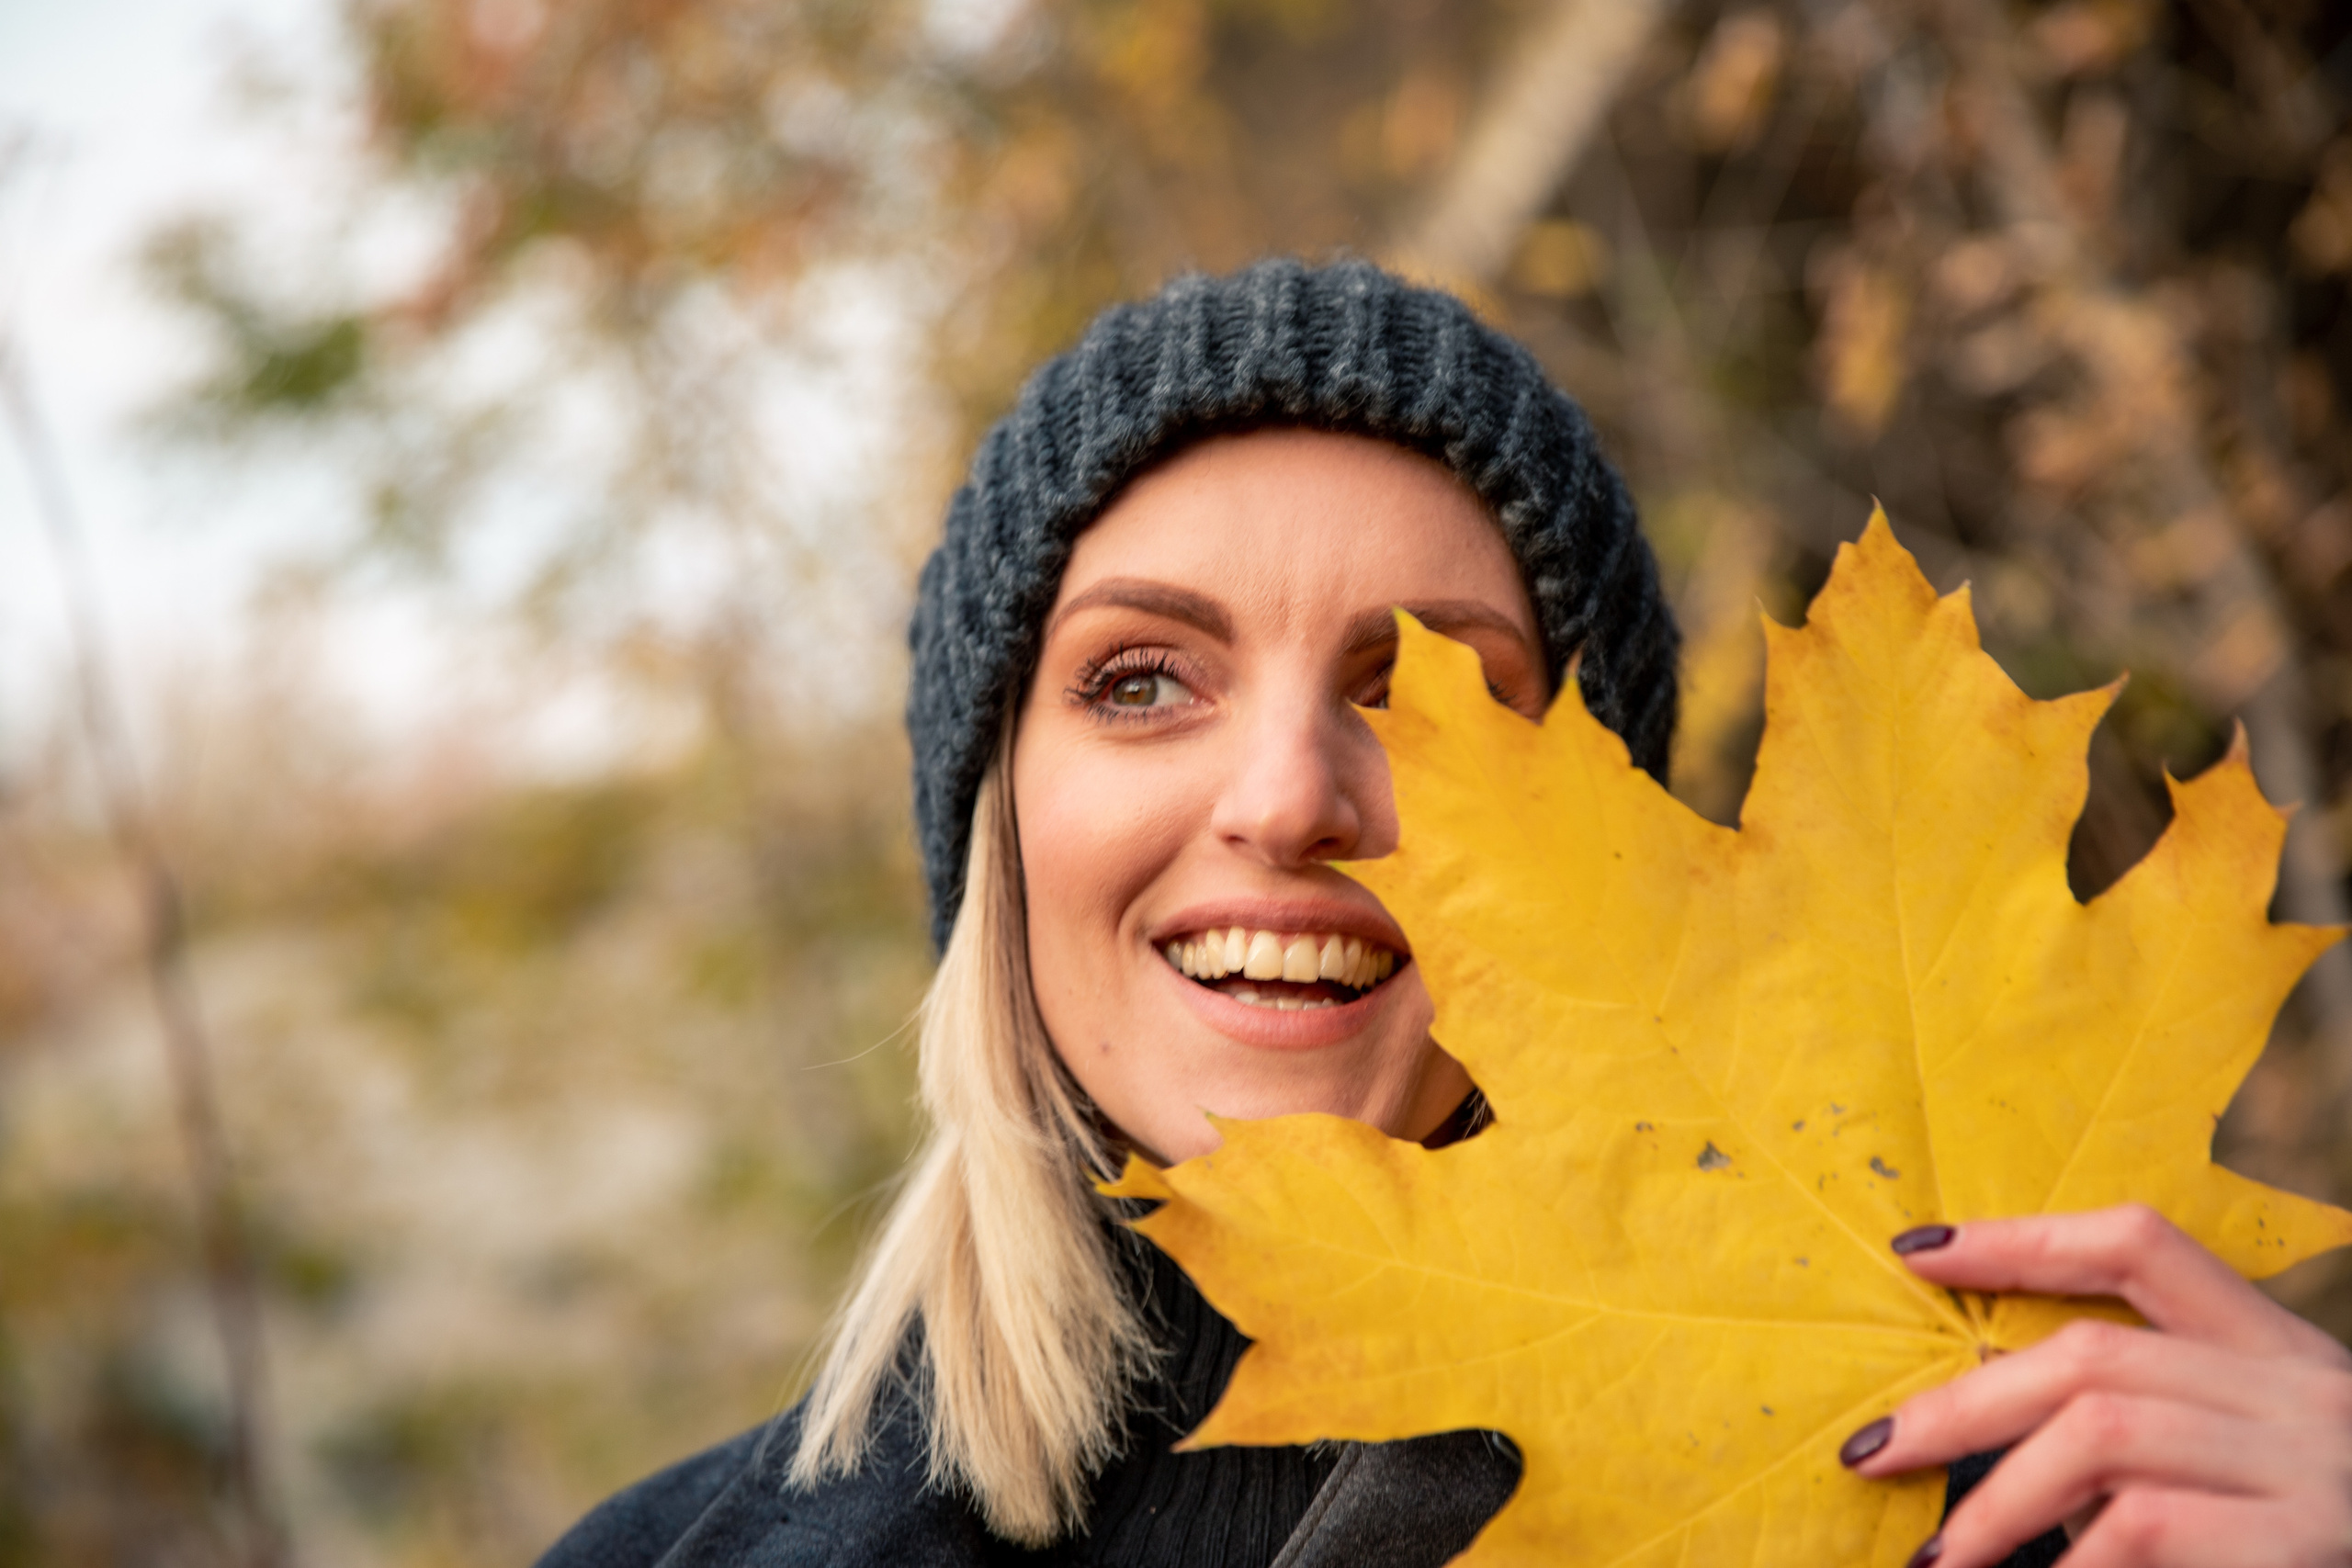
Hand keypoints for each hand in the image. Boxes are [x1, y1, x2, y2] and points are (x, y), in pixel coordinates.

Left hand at [1837, 1204, 2351, 1566]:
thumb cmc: (2333, 1526)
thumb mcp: (2271, 1455)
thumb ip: (2163, 1430)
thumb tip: (2007, 1454)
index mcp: (2282, 1351)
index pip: (2143, 1246)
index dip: (2023, 1239)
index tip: (1916, 1252)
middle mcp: (2299, 1391)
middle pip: (2091, 1358)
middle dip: (1962, 1405)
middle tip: (1870, 1453)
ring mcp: (2313, 1467)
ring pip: (2106, 1436)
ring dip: (1999, 1499)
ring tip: (1940, 1559)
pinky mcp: (2310, 1545)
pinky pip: (2152, 1533)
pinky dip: (2077, 1562)